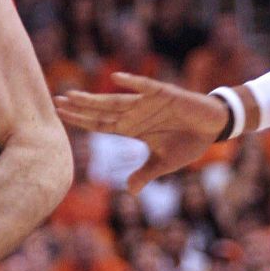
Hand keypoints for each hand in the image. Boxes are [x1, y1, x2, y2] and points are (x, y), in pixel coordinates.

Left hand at [54, 73, 229, 188]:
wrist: (213, 126)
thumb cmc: (188, 142)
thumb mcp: (164, 163)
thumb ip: (145, 174)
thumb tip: (130, 191)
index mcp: (132, 128)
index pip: (101, 124)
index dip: (81, 121)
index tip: (61, 116)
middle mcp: (135, 113)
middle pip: (102, 111)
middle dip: (80, 108)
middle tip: (56, 102)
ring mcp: (148, 103)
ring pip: (116, 100)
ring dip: (95, 98)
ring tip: (74, 95)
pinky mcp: (166, 94)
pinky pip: (147, 87)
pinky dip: (133, 83)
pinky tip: (116, 78)